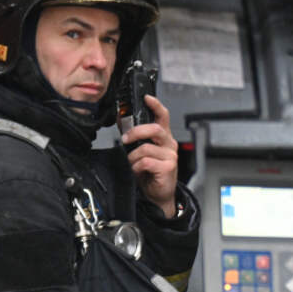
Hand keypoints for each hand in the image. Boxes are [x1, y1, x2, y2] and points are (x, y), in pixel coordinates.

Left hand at [121, 94, 178, 217]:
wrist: (158, 193)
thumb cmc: (150, 172)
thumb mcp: (141, 151)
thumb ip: (136, 137)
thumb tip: (121, 122)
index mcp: (164, 137)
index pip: (163, 116)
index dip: (155, 105)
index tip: (146, 98)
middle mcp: (169, 144)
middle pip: (154, 129)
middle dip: (136, 132)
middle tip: (126, 139)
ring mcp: (170, 156)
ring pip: (145, 148)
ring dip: (133, 158)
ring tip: (134, 164)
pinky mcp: (168, 167)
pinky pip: (145, 162)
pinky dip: (137, 167)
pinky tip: (139, 171)